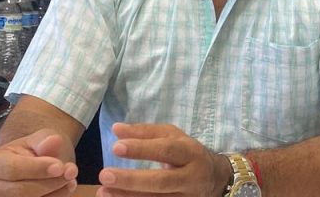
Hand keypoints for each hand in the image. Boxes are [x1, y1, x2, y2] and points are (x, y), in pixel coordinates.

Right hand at [0, 128, 78, 196]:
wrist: (34, 164)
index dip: (38, 169)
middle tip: (71, 172)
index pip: (13, 169)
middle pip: (20, 191)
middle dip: (50, 183)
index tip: (60, 166)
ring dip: (54, 194)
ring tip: (70, 180)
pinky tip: (64, 189)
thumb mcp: (39, 140)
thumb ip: (44, 141)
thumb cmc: (34, 151)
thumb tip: (53, 141)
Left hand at [96, 123, 229, 196]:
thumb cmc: (188, 153)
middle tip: (105, 175)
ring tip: (103, 192)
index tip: (116, 147)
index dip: (142, 149)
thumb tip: (116, 129)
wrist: (216, 179)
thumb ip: (145, 132)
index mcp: (190, 152)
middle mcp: (191, 177)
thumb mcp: (173, 136)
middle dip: (131, 180)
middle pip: (161, 181)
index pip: (166, 150)